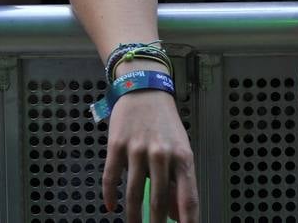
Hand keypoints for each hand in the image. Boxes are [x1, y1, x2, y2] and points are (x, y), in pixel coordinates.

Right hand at [102, 75, 197, 221]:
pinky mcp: (117, 145)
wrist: (144, 89)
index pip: (188, 197)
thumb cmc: (165, 124)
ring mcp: (137, 150)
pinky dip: (110, 195)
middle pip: (157, 200)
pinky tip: (111, 207)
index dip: (188, 221)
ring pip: (132, 193)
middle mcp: (161, 154)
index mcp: (182, 157)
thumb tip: (176, 215)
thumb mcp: (180, 149)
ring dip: (132, 216)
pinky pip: (111, 177)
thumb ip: (178, 182)